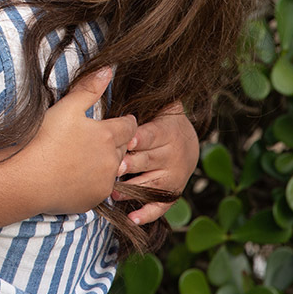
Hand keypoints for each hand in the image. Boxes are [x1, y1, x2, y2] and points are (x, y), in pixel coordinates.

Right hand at [26, 68, 137, 215]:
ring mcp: (104, 182)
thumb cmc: (45, 139)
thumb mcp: (67, 107)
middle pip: (123, 148)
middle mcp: (112, 160)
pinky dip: (94, 181)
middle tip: (97, 138)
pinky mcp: (94, 199)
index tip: (121, 121)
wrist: (28, 178)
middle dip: (114, 142)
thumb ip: (89, 88)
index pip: (129, 126)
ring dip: (106, 162)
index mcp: (109, 136)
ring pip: (113, 169)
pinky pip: (101, 188)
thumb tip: (109, 69)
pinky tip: (78, 175)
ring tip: (86, 157)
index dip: (125, 122)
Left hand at [114, 101, 198, 224]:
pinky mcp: (173, 193)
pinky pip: (161, 206)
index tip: (126, 141)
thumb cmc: (157, 121)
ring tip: (114, 193)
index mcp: (167, 131)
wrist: (186, 140)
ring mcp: (174, 176)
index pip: (152, 135)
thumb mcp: (154, 108)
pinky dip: (147, 213)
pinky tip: (131, 219)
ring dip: (134, 189)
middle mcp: (173, 154)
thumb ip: (136, 103)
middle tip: (114, 168)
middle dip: (131, 164)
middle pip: (150, 160)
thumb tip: (106, 75)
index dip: (140, 138)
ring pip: (153, 184)